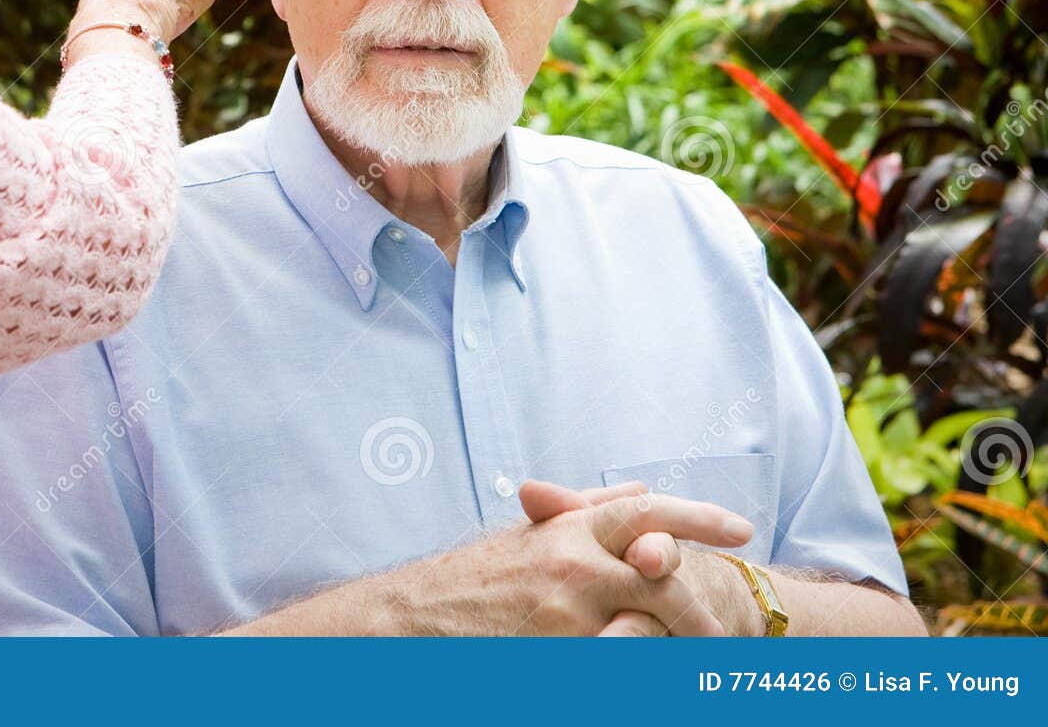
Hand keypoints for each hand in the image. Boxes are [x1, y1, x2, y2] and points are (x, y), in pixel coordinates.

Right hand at [394, 484, 754, 635]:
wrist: (417, 620)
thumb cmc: (475, 578)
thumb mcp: (532, 533)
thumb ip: (588, 510)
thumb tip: (643, 490)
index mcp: (570, 530)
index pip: (649, 511)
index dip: (699, 517)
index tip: (742, 529)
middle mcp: (575, 565)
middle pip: (665, 578)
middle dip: (703, 606)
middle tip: (727, 632)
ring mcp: (569, 615)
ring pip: (651, 628)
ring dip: (680, 646)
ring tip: (702, 664)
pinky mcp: (563, 655)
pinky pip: (623, 661)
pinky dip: (642, 663)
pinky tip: (658, 670)